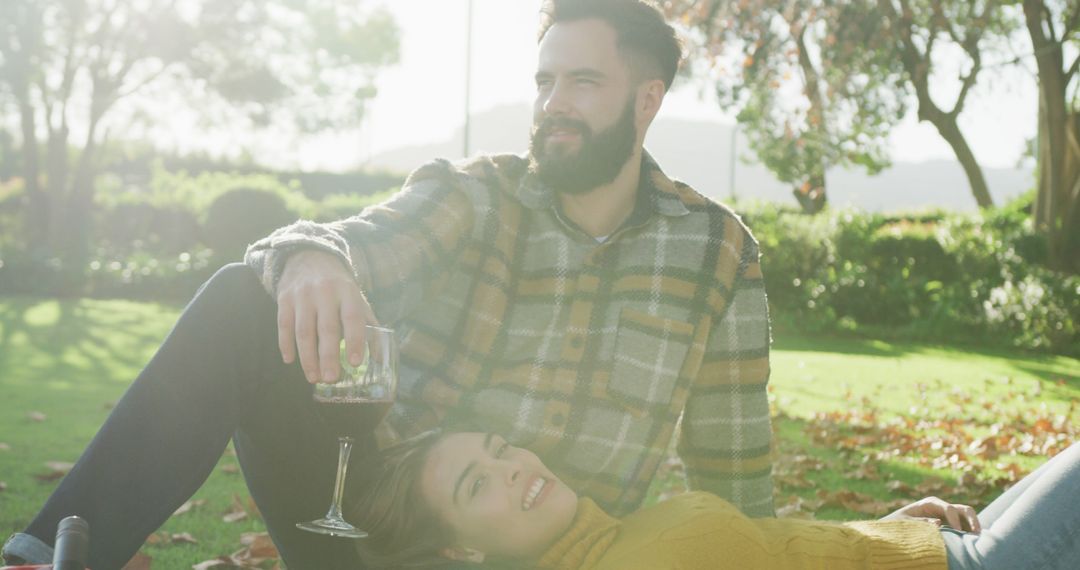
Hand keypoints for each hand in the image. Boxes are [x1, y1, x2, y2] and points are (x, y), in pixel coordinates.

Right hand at [275, 250, 377, 382]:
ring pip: (303, 330)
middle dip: (328, 356)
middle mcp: (325, 292)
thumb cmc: (338, 286)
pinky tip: (290, 361)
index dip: (354, 340)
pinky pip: (283, 325)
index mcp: (348, 292)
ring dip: (307, 357)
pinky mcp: (284, 299)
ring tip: (313, 377)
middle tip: (331, 378)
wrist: (309, 257)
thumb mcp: (356, 298)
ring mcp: (302, 295)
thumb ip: (368, 326)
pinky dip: (286, 344)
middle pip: (326, 328)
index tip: (354, 363)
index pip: (352, 318)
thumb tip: (380, 358)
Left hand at [883, 496, 980, 533]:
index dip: (955, 520)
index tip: (958, 532)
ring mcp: (948, 516)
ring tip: (978, 539)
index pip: (949, 509)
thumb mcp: (905, 522)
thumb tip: (938, 522)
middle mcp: (942, 507)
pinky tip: (974, 542)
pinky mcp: (952, 525)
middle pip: (963, 509)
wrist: (897, 526)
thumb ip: (921, 521)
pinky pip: (966, 526)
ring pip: (968, 517)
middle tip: (976, 534)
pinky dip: (971, 532)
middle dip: (972, 520)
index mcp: (931, 503)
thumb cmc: (898, 523)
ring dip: (975, 526)